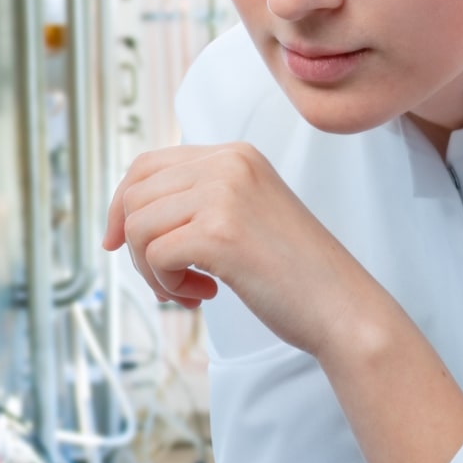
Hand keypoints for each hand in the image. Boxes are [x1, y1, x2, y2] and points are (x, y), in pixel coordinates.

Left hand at [106, 142, 387, 358]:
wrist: (343, 308)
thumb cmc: (296, 274)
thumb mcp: (246, 215)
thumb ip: (199, 202)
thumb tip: (127, 216)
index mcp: (235, 155)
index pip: (147, 165)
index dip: (122, 204)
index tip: (119, 242)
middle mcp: (228, 163)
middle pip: (135, 196)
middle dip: (138, 247)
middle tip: (171, 281)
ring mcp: (224, 194)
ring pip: (139, 227)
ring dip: (153, 270)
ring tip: (190, 290)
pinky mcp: (220, 232)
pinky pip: (156, 256)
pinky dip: (168, 285)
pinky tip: (203, 296)